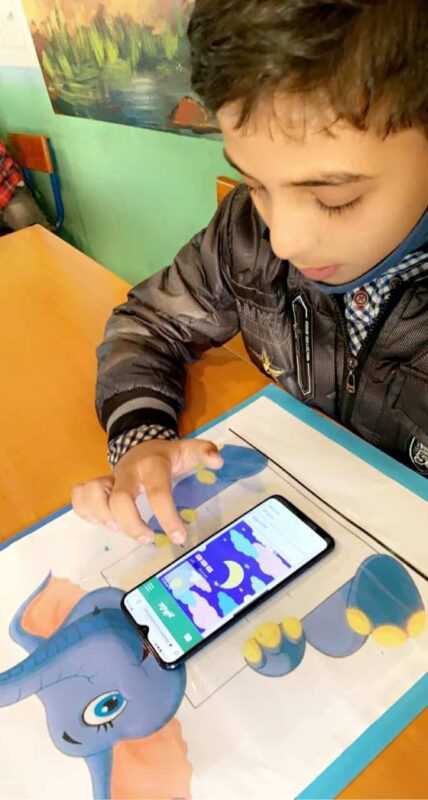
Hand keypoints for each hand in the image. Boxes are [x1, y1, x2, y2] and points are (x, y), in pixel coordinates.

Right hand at [72, 438, 222, 544]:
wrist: (140, 444)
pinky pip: (79, 496)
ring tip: (118, 529)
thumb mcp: (187, 450)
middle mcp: (127, 471)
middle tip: (147, 538)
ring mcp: (108, 478)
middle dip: (132, 524)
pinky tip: (101, 521)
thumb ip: (204, 452)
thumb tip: (218, 461)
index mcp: (152, 465)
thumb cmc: (166, 456)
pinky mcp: (96, 485)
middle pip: (119, 500)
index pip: (157, 491)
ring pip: (91, 493)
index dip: (167, 516)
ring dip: (102, 516)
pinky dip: (84, 511)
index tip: (179, 537)